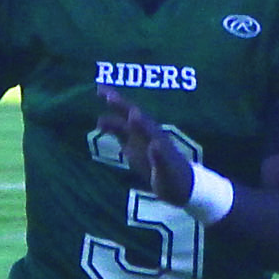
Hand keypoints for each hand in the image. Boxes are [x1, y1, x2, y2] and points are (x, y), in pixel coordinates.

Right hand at [96, 86, 193, 205]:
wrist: (183, 189)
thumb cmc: (177, 180)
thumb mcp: (168, 171)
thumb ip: (160, 157)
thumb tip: (153, 144)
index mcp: (156, 138)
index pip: (141, 121)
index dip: (126, 109)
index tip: (116, 101)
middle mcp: (148, 137)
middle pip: (131, 116)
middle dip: (118, 103)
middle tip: (101, 89)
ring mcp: (142, 143)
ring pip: (125, 125)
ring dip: (112, 116)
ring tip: (96, 110)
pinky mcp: (137, 152)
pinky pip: (123, 136)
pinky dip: (113, 129)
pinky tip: (102, 125)